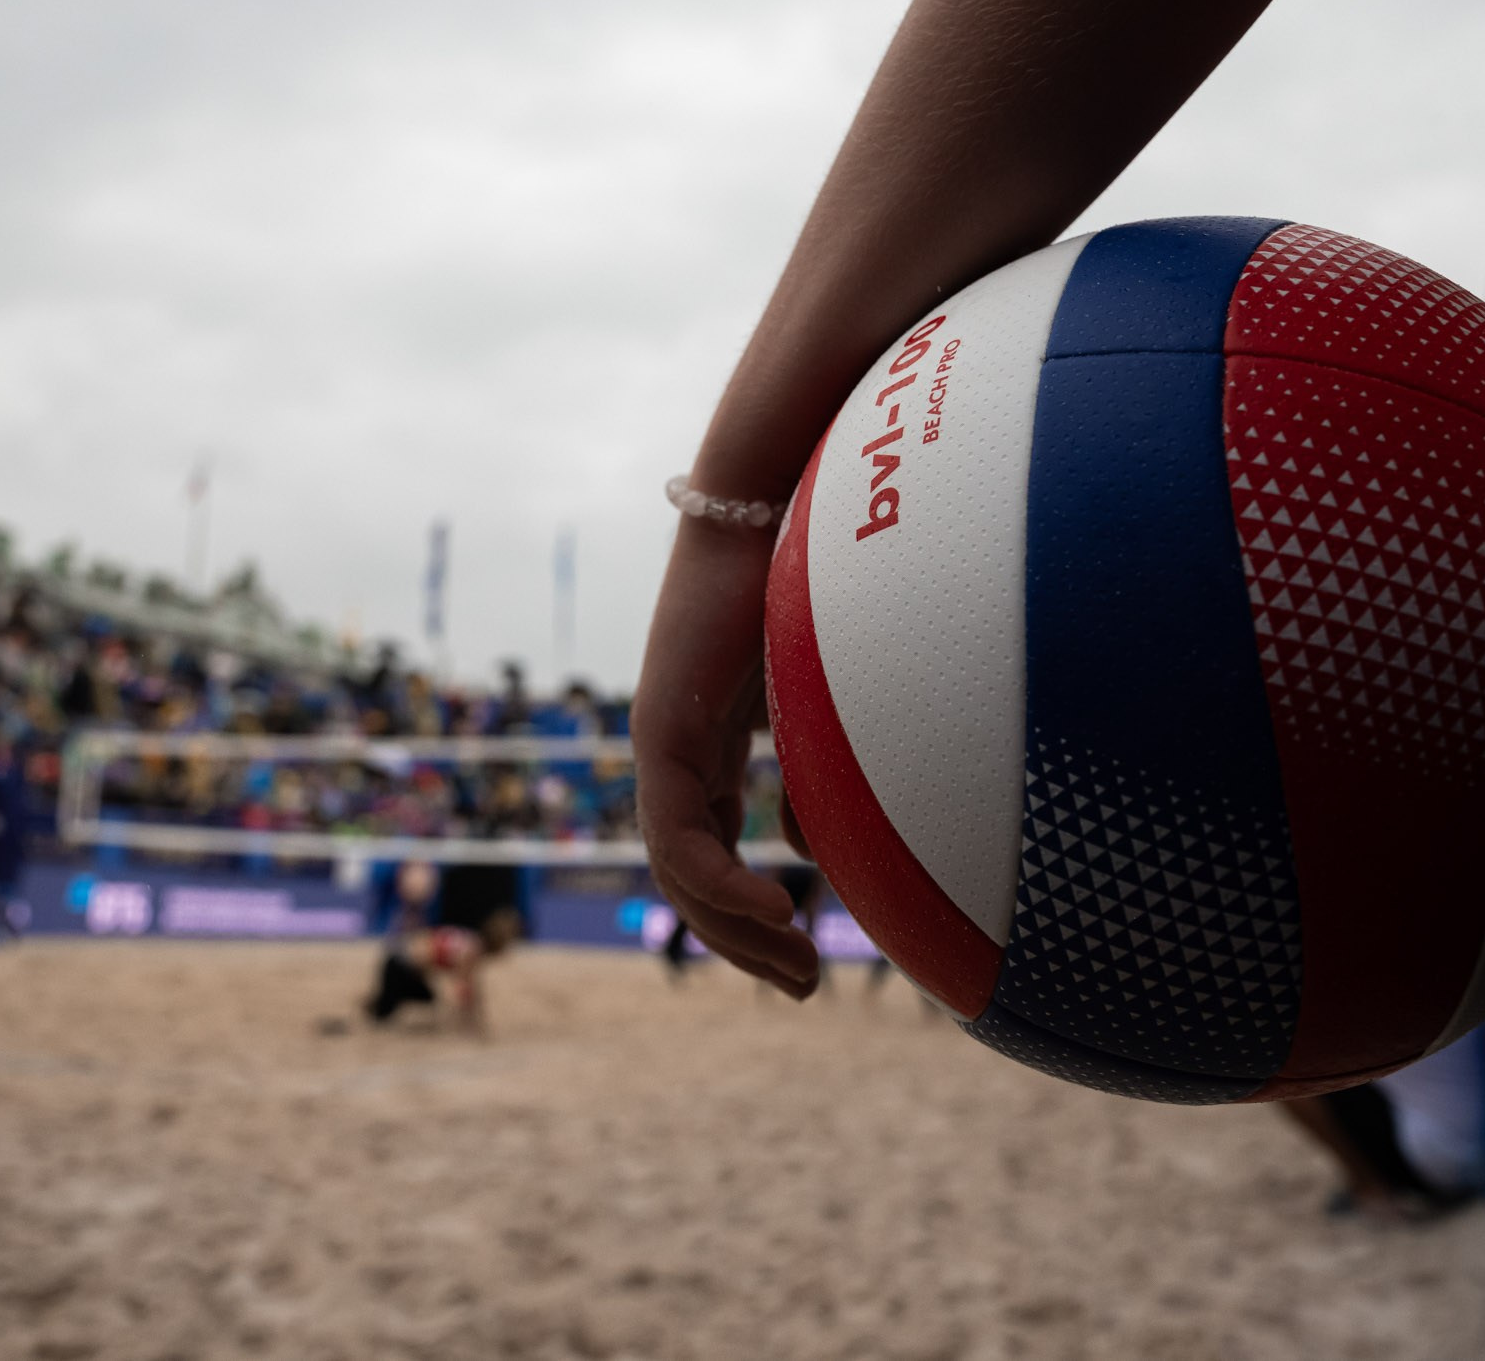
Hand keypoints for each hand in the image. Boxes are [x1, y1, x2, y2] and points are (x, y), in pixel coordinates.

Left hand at [635, 518, 821, 996]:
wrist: (771, 499)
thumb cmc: (811, 582)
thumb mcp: (822, 701)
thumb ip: (814, 773)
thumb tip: (811, 851)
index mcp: (709, 750)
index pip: (714, 854)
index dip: (754, 918)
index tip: (810, 958)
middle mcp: (676, 755)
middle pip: (692, 880)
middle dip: (746, 945)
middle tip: (803, 985)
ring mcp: (663, 744)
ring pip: (680, 872)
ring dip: (736, 932)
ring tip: (796, 965)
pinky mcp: (662, 731)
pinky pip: (681, 838)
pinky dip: (725, 887)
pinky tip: (779, 910)